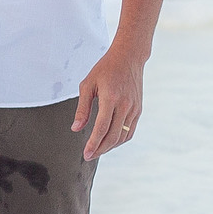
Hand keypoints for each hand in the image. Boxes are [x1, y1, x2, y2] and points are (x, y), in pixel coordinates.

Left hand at [73, 41, 144, 159]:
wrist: (129, 58)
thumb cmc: (105, 69)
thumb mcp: (88, 84)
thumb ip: (82, 108)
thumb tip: (76, 128)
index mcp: (111, 98)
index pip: (102, 128)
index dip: (93, 143)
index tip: (85, 154)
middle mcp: (125, 105)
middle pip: (113, 136)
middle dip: (100, 149)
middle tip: (89, 155)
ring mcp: (134, 109)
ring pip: (123, 136)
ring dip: (110, 146)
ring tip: (97, 150)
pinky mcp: (138, 110)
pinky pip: (130, 131)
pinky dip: (120, 139)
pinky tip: (109, 141)